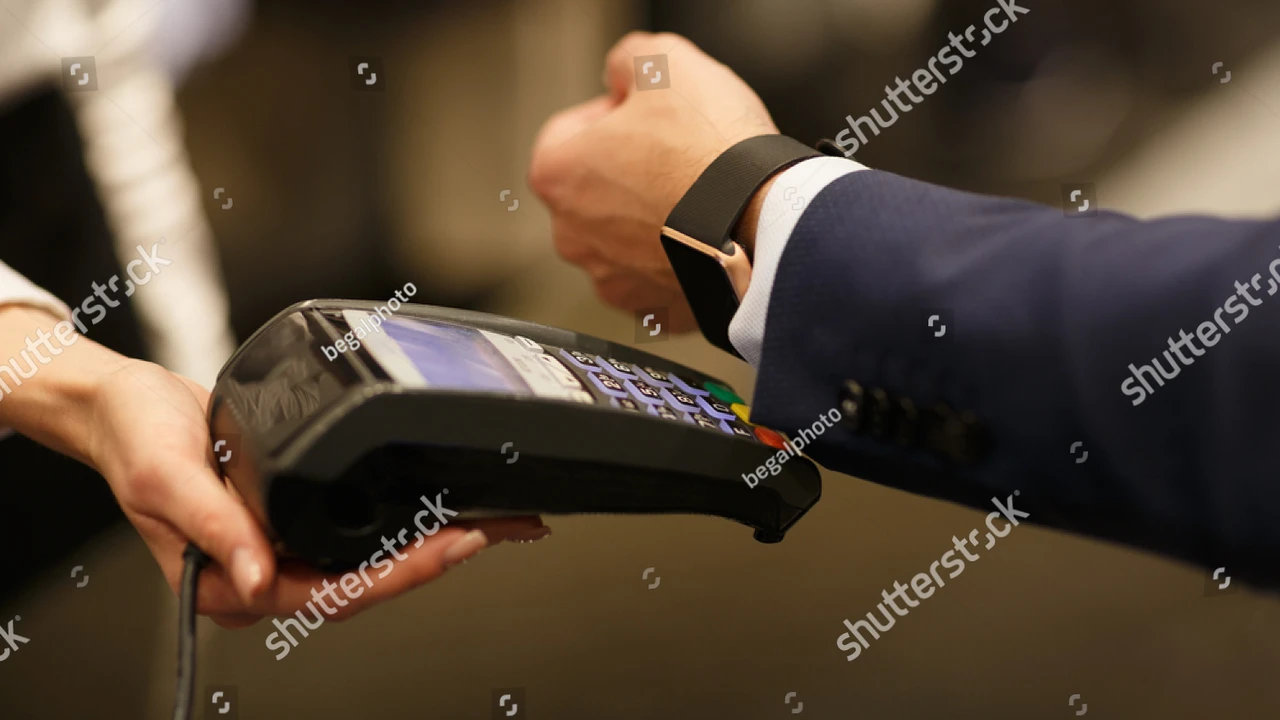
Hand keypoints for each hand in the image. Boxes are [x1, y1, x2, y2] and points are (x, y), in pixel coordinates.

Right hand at [0, 305, 547, 628]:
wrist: (124, 403)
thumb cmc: (134, 440)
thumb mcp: (165, 479)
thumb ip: (214, 529)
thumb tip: (262, 578)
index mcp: (233, 582)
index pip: (330, 593)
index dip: (398, 575)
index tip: (451, 546)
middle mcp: (266, 570)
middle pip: (365, 580)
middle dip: (436, 558)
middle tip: (499, 528)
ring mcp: (283, 545)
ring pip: (369, 558)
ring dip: (431, 539)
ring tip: (493, 518)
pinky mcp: (297, 514)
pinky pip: (359, 526)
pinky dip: (406, 514)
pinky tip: (444, 502)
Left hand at [529, 32, 778, 332]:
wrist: (765, 221)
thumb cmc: (711, 152)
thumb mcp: (665, 62)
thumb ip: (628, 61)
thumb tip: (625, 74)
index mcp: (557, 175)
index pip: (569, 130)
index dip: (614, 113)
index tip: (650, 115)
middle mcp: (573, 236)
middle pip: (596, 189)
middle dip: (632, 170)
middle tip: (680, 153)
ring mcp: (613, 279)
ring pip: (627, 236)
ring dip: (655, 215)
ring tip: (700, 194)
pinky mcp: (654, 309)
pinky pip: (661, 275)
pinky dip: (680, 255)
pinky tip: (709, 232)